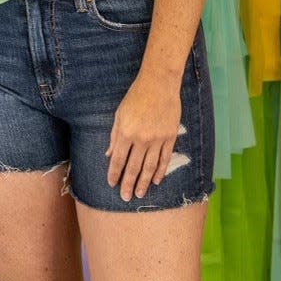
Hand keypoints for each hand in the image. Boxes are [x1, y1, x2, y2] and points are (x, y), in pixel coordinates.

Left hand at [105, 72, 181, 201]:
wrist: (159, 83)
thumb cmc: (136, 96)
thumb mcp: (120, 113)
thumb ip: (115, 135)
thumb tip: (109, 155)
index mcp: (126, 132)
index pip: (119, 159)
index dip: (114, 173)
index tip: (112, 184)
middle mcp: (141, 138)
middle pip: (134, 167)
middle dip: (128, 184)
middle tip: (126, 197)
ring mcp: (157, 139)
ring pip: (149, 167)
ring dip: (144, 182)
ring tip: (140, 194)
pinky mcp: (170, 137)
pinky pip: (164, 158)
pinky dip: (160, 171)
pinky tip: (156, 180)